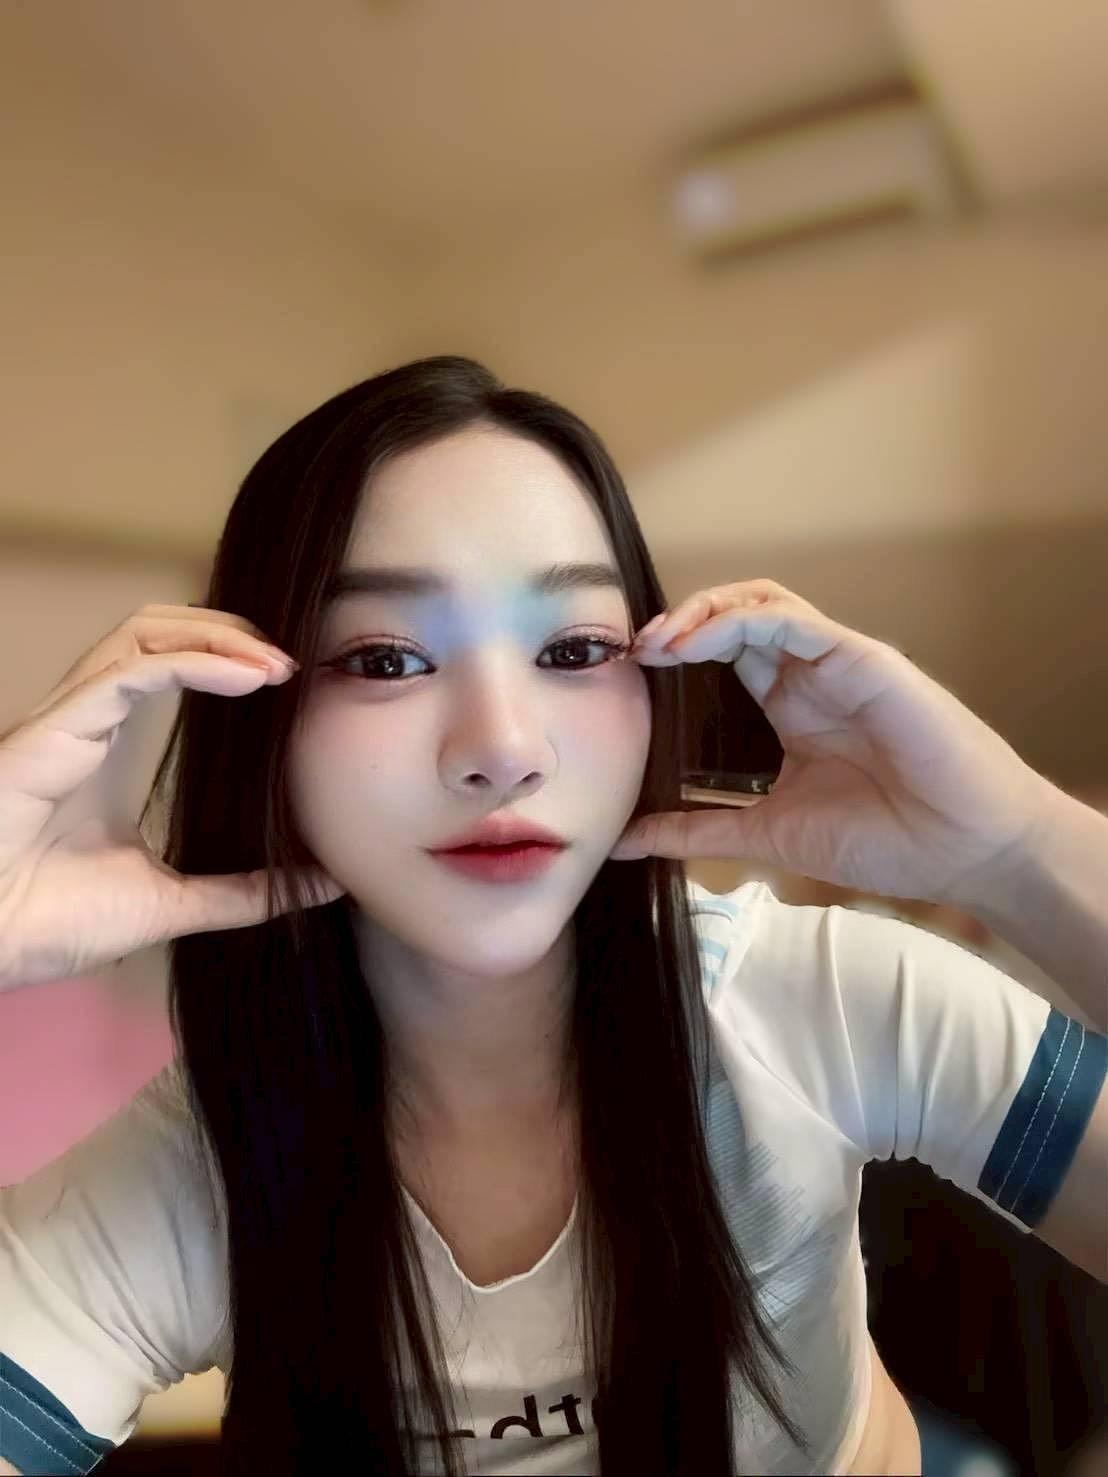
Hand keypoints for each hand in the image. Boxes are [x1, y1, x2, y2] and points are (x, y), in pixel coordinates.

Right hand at [0, 604, 344, 990]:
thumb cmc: (52, 921)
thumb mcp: (173, 902)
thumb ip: (246, 891)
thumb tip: (326, 884)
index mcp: (108, 746)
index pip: (165, 661)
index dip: (225, 653)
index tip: (287, 678)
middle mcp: (87, 718)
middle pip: (155, 628)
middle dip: (226, 629)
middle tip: (287, 660)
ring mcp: (68, 718)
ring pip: (140, 632)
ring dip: (215, 634)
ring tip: (274, 662)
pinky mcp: (55, 729)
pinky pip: (130, 672)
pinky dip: (193, 662)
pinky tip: (245, 677)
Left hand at [611, 579, 1054, 906]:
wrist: (962, 853)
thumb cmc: (885, 840)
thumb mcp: (764, 833)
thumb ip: (695, 831)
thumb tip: (622, 841)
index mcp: (790, 707)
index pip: (722, 652)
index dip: (674, 650)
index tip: (629, 672)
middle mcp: (810, 675)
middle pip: (734, 614)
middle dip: (679, 621)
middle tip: (636, 649)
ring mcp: (836, 662)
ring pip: (761, 602)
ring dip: (703, 610)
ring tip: (661, 641)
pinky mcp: (862, 659)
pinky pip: (793, 621)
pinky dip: (738, 622)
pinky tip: (698, 643)